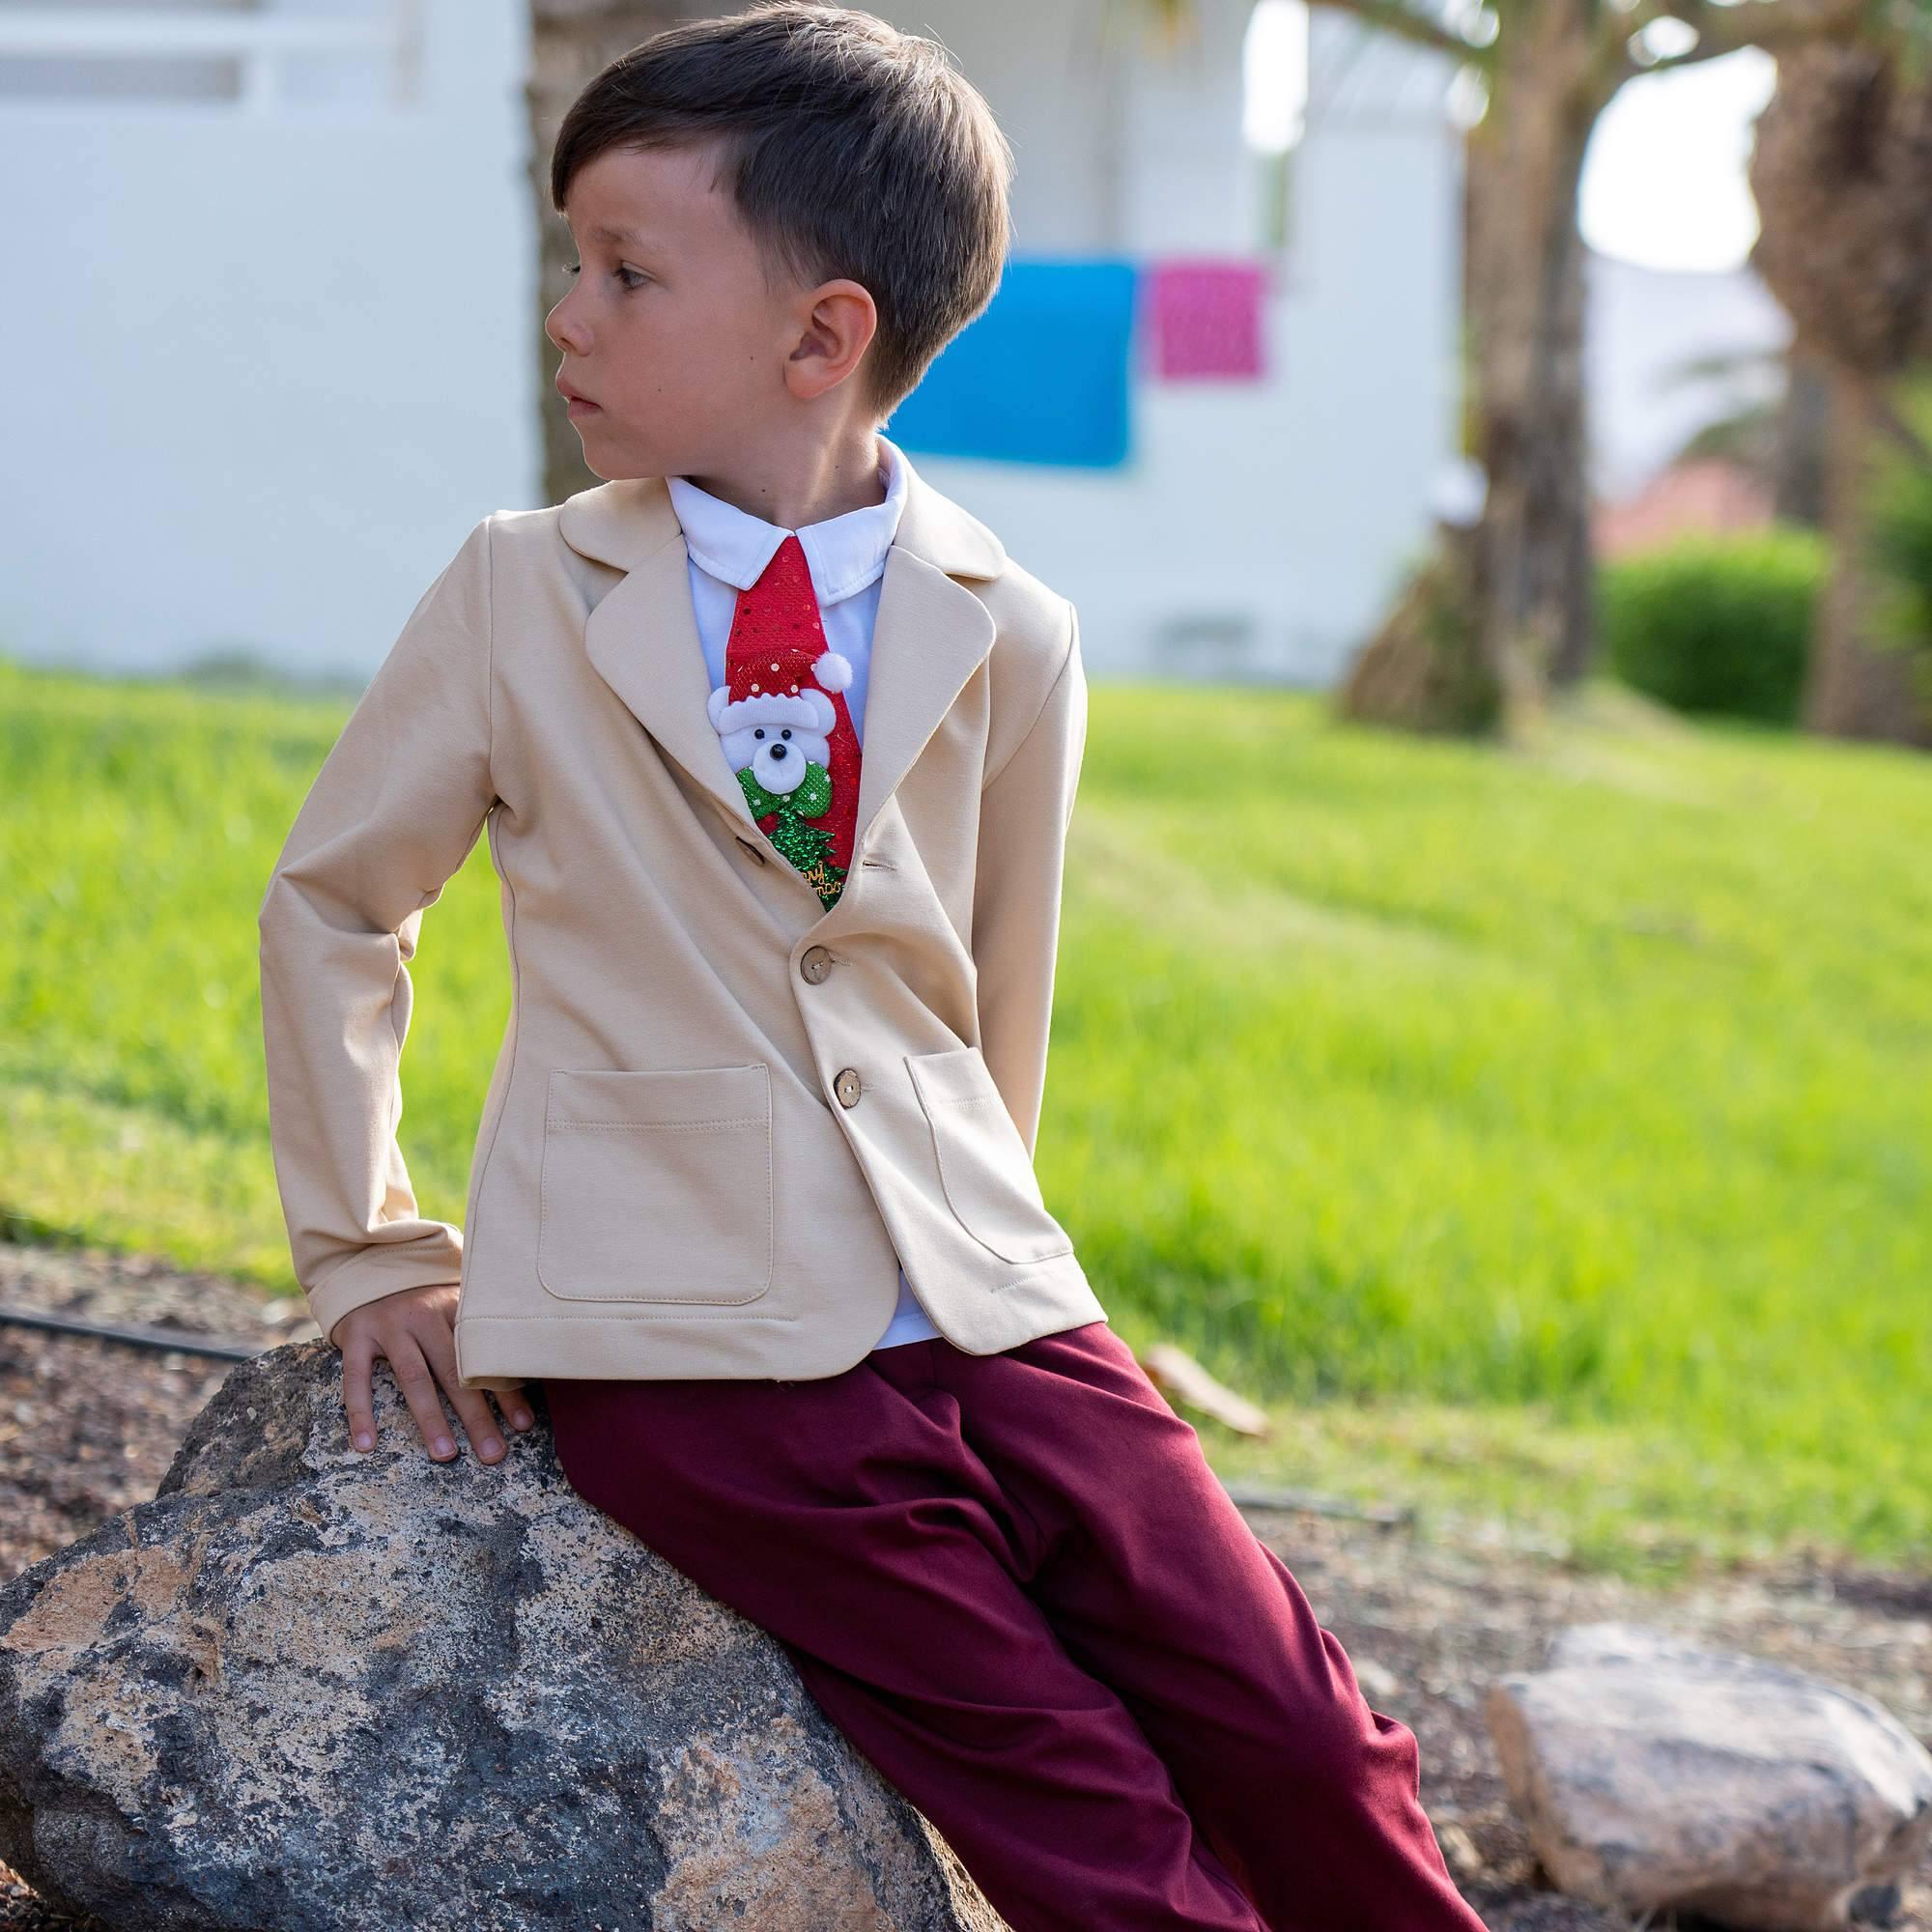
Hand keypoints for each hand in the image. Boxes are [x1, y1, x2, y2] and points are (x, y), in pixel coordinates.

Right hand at [332, 1282, 534, 1465]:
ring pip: (414, 1378)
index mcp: (456, 1310)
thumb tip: (520, 1380)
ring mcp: (390, 1326)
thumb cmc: (421, 1301)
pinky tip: (367, 1444)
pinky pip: (357, 1379)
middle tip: (493, 1454)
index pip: (485, 1357)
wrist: (369, 1268)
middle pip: (454, 1372)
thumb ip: (475, 1336)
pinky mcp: (356, 1336)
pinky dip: (361, 1412)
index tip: (523, 1426)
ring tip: (446, 1454)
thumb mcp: (452, 1307)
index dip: (506, 1392)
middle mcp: (425, 1316)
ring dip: (431, 1419)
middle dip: (476, 1416)